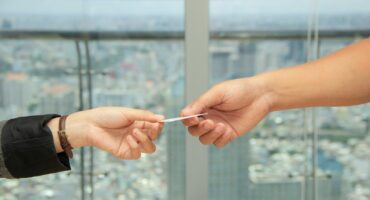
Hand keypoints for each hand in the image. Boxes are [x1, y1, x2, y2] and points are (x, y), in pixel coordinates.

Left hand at [49, 107, 163, 159]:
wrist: (90, 125)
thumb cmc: (107, 116)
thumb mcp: (128, 113)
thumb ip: (145, 116)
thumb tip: (162, 118)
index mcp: (138, 123)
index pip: (155, 127)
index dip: (159, 126)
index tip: (159, 122)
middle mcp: (136, 134)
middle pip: (154, 138)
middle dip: (154, 133)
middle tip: (150, 127)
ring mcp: (131, 144)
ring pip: (149, 148)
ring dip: (145, 140)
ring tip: (134, 132)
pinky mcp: (124, 153)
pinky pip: (137, 155)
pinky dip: (136, 146)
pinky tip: (129, 139)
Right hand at [181, 78, 271, 147]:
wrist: (261, 95)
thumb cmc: (239, 90)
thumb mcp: (217, 93)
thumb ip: (200, 104)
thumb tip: (184, 115)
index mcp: (203, 106)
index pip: (187, 118)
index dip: (187, 121)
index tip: (193, 119)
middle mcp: (209, 117)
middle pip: (194, 131)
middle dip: (200, 129)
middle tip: (210, 123)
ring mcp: (219, 127)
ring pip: (205, 140)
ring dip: (211, 135)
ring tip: (222, 126)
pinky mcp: (229, 134)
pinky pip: (219, 143)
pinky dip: (221, 139)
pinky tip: (229, 130)